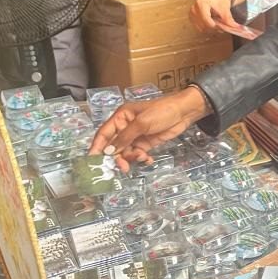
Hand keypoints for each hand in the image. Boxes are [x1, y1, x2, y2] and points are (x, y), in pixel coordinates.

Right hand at [88, 87, 209, 171]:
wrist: (184, 112)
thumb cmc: (163, 111)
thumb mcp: (142, 122)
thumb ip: (125, 137)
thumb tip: (109, 151)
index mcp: (121, 116)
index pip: (104, 133)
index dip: (97, 147)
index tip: (92, 161)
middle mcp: (126, 126)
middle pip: (114, 146)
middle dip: (117, 157)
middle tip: (122, 167)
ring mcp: (136, 135)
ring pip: (126, 152)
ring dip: (131, 158)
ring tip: (142, 158)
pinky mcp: (146, 143)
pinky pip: (137, 154)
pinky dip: (141, 158)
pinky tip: (148, 159)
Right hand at [190, 0, 244, 32]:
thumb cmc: (220, 1)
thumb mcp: (226, 10)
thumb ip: (230, 20)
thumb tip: (238, 29)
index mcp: (201, 4)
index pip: (206, 20)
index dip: (214, 26)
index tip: (223, 28)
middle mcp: (194, 8)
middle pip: (204, 25)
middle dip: (214, 28)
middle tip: (222, 27)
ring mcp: (191, 13)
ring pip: (201, 28)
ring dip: (211, 29)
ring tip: (218, 24)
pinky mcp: (191, 18)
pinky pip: (199, 28)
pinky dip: (206, 28)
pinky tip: (212, 23)